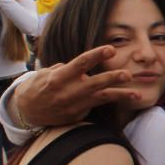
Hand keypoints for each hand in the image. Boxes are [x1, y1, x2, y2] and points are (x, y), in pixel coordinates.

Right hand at [16, 45, 142, 126]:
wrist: (27, 112)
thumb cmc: (38, 87)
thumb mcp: (44, 73)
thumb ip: (63, 68)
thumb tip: (80, 65)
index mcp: (58, 78)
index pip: (80, 64)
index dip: (96, 56)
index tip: (110, 49)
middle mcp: (68, 93)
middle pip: (94, 84)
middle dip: (112, 79)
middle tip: (128, 74)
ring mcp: (74, 106)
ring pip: (101, 99)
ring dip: (120, 95)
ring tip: (137, 93)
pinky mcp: (78, 115)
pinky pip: (97, 105)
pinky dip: (111, 101)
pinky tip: (125, 96)